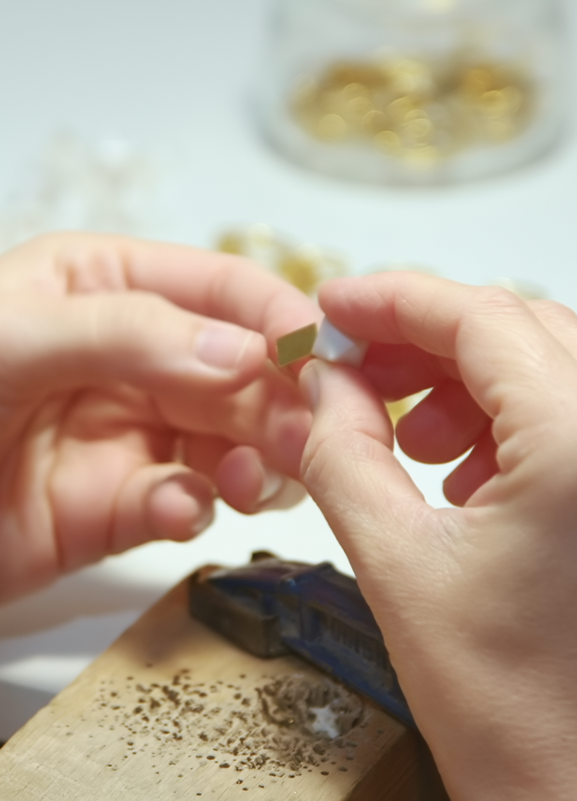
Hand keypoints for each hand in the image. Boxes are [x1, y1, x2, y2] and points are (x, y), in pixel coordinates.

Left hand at [0, 233, 318, 601]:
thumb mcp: (11, 339)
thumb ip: (130, 334)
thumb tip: (244, 351)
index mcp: (111, 290)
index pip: (222, 288)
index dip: (278, 319)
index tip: (321, 359)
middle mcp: (135, 358)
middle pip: (244, 372)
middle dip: (280, 404)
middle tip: (306, 440)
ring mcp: (134, 433)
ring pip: (234, 441)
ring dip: (254, 462)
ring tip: (245, 482)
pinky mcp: (124, 504)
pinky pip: (187, 504)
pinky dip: (193, 509)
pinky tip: (171, 512)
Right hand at [300, 273, 576, 800]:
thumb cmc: (512, 711)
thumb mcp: (394, 564)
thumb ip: (341, 451)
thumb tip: (327, 381)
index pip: (483, 318)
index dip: (396, 300)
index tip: (340, 306)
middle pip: (520, 329)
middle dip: (427, 341)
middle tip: (359, 371)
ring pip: (552, 360)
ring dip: (471, 380)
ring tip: (416, 438)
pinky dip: (513, 416)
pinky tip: (468, 471)